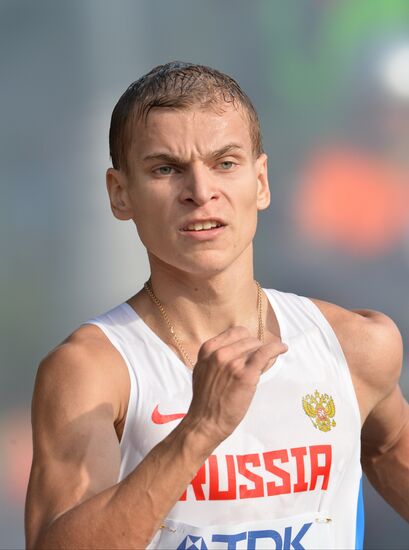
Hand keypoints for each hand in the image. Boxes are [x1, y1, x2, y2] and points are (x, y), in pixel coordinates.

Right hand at [184, 326, 287, 445]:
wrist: (205, 422)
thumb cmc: (206, 399)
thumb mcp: (205, 370)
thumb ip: (218, 356)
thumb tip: (243, 347)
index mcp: (208, 349)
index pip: (235, 332)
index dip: (245, 339)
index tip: (251, 346)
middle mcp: (220, 353)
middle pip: (247, 338)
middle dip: (255, 347)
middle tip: (257, 360)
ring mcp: (233, 363)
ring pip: (257, 346)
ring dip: (264, 352)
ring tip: (265, 362)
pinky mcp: (246, 375)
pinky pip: (265, 353)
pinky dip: (276, 348)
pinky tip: (283, 348)